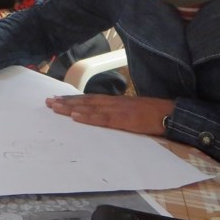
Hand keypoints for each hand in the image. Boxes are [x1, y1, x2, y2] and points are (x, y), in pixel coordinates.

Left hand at [45, 95, 174, 135]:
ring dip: (70, 108)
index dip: (73, 99)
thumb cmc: (154, 115)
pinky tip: (75, 117)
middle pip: (85, 101)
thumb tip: (104, 117)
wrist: (172, 114)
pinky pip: (103, 119)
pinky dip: (88, 117)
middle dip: (66, 102)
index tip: (57, 99)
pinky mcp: (124, 120)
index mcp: (115, 101)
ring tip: (55, 107)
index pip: (89, 99)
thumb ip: (118, 113)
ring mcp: (118, 110)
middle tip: (48, 102)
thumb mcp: (133, 111)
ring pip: (89, 107)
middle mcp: (113, 103)